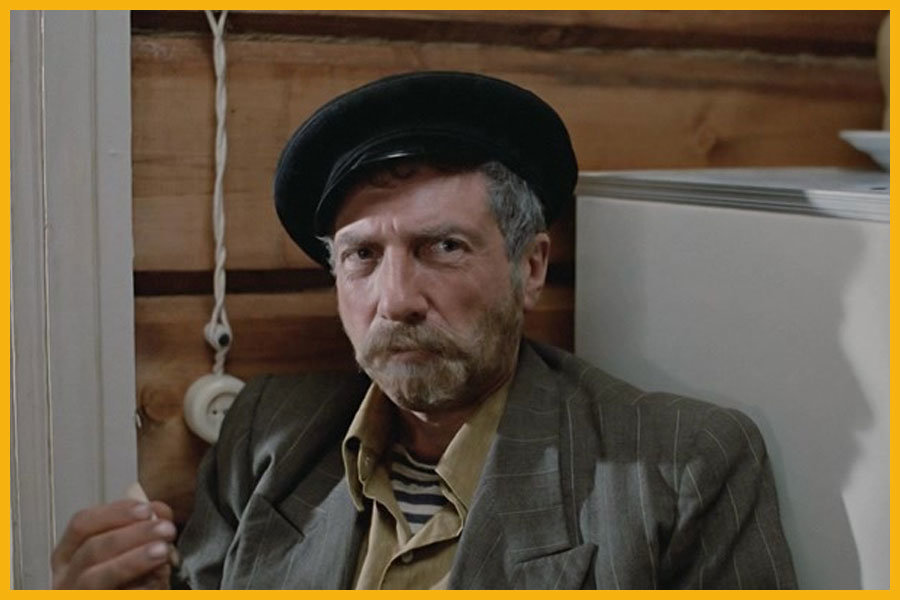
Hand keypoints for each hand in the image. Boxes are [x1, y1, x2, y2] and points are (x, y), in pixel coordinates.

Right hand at [51, 499, 176, 588]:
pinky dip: (140, 591)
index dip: (114, 513)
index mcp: (69, 556)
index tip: (146, 509)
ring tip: (163, 552)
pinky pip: (117, 597)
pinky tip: (160, 584)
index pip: (82, 524)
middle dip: (132, 535)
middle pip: (92, 549)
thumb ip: (145, 529)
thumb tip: (159, 512)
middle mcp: (66, 578)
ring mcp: (76, 598)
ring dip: (133, 561)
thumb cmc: (131, 584)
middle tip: (166, 529)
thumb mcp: (136, 553)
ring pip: (95, 579)